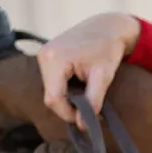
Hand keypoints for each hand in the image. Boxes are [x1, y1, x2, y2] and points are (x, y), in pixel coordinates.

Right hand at [37, 12, 140, 130]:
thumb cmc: (107, 49)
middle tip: (92, 111)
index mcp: (54, 59)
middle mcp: (43, 56)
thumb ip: (92, 100)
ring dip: (70, 100)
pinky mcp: (48, 57)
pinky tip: (83, 88)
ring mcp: (43, 56)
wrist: (107, 27)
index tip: (88, 120)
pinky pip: (54, 83)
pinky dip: (68, 90)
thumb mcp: (103, 76)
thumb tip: (83, 125)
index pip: (54, 99)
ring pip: (52, 91)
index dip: (69, 114)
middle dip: (70, 108)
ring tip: (90, 97)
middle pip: (51, 97)